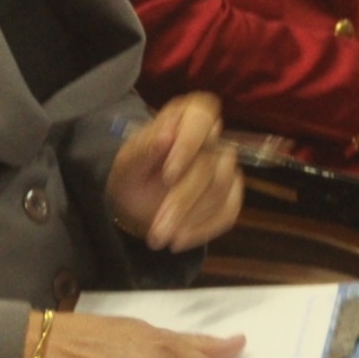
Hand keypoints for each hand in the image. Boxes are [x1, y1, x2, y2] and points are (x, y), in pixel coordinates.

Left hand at [103, 92, 241, 253]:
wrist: (135, 200)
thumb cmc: (132, 173)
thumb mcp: (128, 162)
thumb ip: (145, 148)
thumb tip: (167, 136)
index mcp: (184, 116)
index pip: (201, 117)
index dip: (189, 144)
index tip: (167, 175)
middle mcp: (210, 136)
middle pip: (210, 164)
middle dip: (182, 200)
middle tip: (157, 229)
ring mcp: (224, 165)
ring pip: (221, 189)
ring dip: (192, 218)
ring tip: (161, 237)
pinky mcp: (230, 193)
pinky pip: (229, 211)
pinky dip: (205, 230)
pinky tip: (180, 242)